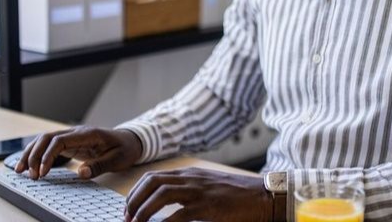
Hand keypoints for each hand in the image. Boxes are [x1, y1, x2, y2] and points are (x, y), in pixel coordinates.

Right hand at [13, 126, 142, 179]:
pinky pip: (48, 146)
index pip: (59, 141)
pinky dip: (37, 155)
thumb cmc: (125, 149)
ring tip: (21, 171)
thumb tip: (81, 172)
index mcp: (86, 134)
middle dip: (34, 156)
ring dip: (31, 154)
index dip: (47, 156)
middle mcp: (76, 133)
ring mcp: (71, 137)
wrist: (131, 140)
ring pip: (44, 141)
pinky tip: (29, 166)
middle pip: (46, 138)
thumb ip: (99, 165)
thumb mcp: (118, 159)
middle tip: (30, 175)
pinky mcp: (69, 143)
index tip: (42, 172)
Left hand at [125, 167, 270, 221]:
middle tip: (128, 218)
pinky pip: (179, 214)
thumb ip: (189, 191)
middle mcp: (191, 179)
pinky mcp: (208, 207)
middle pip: (152, 183)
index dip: (136, 192)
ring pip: (161, 195)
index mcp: (189, 174)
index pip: (153, 177)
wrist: (263, 196)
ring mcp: (199, 191)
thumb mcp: (209, 187)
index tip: (129, 208)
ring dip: (144, 211)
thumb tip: (167, 207)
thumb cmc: (237, 195)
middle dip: (135, 200)